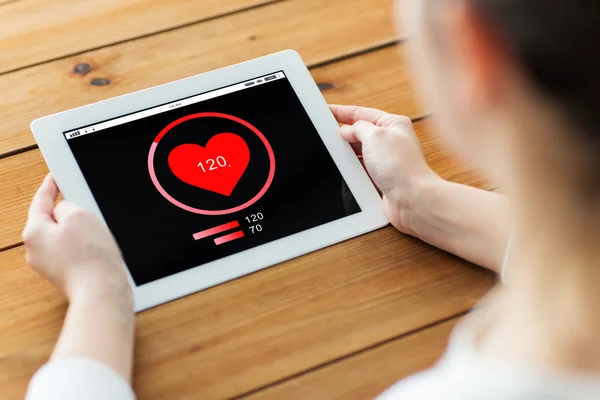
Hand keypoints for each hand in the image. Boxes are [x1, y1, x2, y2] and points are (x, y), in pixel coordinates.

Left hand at [23, 174, 131, 302]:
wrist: (102, 293)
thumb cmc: (90, 258)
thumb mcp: (80, 215)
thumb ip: (67, 205)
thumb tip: (64, 211)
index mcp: (34, 233)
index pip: (40, 201)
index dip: (50, 186)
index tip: (55, 177)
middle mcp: (36, 251)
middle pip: (54, 220)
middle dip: (72, 215)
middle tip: (89, 213)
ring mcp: (51, 265)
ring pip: (66, 237)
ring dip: (82, 234)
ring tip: (98, 239)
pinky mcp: (67, 275)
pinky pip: (75, 252)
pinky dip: (87, 248)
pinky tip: (99, 252)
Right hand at [330, 105, 440, 233]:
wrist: (411, 199)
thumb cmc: (401, 166)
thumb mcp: (375, 136)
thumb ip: (358, 128)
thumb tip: (346, 130)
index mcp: (393, 124)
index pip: (363, 113)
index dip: (343, 112)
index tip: (327, 111)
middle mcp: (391, 141)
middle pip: (360, 133)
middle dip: (344, 134)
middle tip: (326, 134)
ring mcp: (386, 162)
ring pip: (359, 154)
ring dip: (348, 155)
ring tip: (334, 154)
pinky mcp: (382, 179)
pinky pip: (361, 171)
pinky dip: (353, 171)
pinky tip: (345, 171)